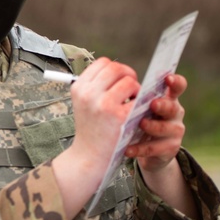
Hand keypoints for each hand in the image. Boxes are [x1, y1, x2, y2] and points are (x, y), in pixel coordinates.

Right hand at [69, 57, 141, 173]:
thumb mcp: (84, 103)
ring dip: (136, 90)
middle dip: (128, 75)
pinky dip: (140, 103)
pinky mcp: (120, 116)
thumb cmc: (91, 129)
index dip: (115, 69)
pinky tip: (135, 113)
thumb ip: (97, 86)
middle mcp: (89, 94)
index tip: (120, 80)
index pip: (102, 63)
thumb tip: (120, 70)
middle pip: (116, 68)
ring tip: (131, 103)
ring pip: (130, 81)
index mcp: (79, 88)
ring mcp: (104, 104)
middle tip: (131, 89)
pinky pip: (139, 98)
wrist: (89, 156)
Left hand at [126, 73, 186, 172]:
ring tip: (141, 124)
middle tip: (153, 103)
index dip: (175, 82)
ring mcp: (174, 131)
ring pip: (165, 128)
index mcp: (168, 98)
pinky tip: (127, 149)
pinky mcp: (169, 149)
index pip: (177, 86)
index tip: (168, 78)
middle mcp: (175, 113)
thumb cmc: (140, 117)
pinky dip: (139, 149)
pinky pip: (153, 149)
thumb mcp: (141, 105)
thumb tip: (119, 82)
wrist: (147, 148)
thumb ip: (136, 95)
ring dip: (153, 126)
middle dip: (163, 105)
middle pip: (172, 107)